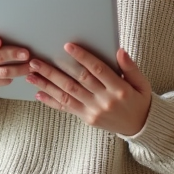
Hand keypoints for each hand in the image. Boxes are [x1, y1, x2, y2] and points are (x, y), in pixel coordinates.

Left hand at [26, 44, 152, 135]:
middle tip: (36, 60)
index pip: (97, 70)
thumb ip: (131, 67)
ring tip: (31, 74)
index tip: (67, 46)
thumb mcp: (142, 83)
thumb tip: (119, 51)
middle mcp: (104, 100)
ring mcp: (94, 111)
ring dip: (47, 84)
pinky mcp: (87, 118)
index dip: (82, 57)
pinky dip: (51, 101)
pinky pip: (67, 108)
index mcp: (119, 89)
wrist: (140, 127)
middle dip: (55, 70)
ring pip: (67, 94)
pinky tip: (38, 94)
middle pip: (77, 81)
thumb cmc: (139, 100)